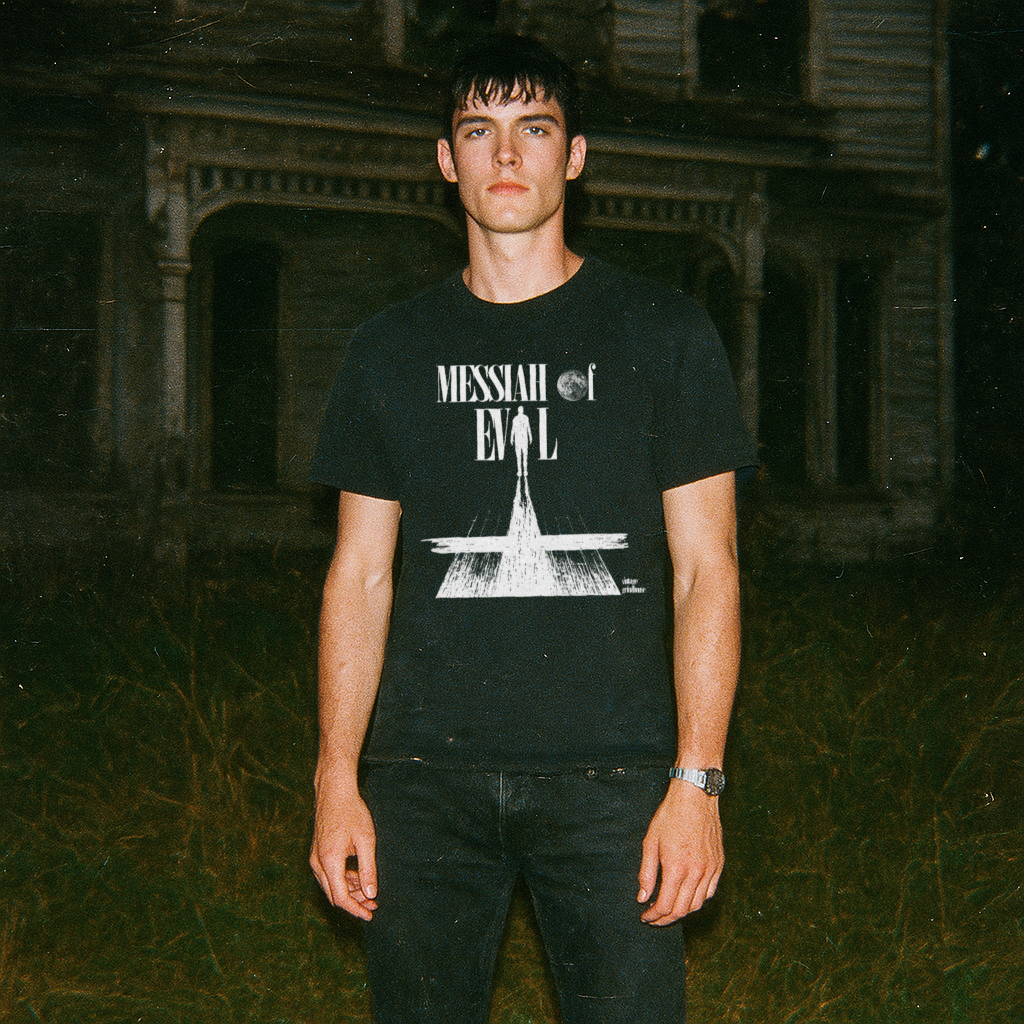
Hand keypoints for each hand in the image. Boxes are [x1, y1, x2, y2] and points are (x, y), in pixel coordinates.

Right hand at [310, 779, 377, 920]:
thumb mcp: (366, 840)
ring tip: (369, 892)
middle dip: (354, 903)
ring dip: (349, 892)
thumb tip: (371, 893)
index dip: (356, 909)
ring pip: (331, 886)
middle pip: (334, 895)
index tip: (370, 915)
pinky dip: (343, 881)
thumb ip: (368, 869)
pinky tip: (358, 877)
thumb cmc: (352, 812)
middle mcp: (317, 863)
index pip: (341, 897)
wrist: (334, 792)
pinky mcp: (317, 853)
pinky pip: (328, 875)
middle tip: (373, 905)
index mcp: (329, 861)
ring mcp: (315, 858)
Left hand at [637, 781, 722, 924]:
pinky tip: (687, 897)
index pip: (665, 906)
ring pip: (697, 904)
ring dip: (682, 912)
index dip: (653, 916)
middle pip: (682, 910)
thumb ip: (647, 873)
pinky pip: (710, 892)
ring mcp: (710, 869)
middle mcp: (696, 872)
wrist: (695, 797)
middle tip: (654, 918)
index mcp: (676, 868)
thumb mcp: (650, 842)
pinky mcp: (719, 864)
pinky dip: (698, 900)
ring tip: (669, 910)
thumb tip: (643, 898)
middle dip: (666, 918)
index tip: (645, 917)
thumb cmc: (670, 816)